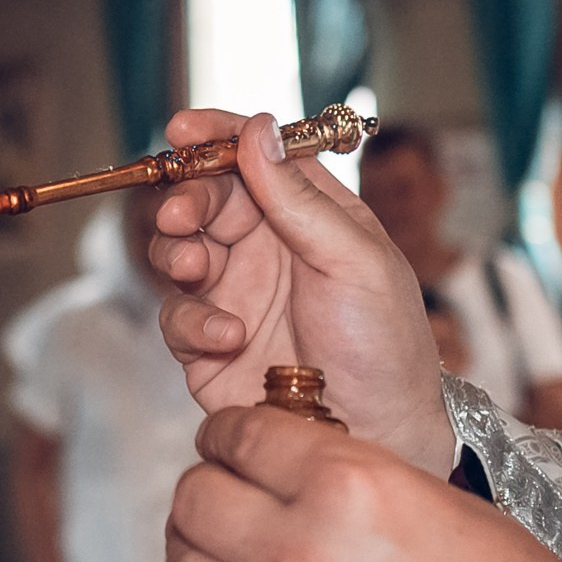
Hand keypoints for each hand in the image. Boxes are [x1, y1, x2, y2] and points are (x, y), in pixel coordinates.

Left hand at [151, 407, 561, 561]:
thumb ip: (360, 480)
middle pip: (197, 498)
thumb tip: (305, 471)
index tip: (229, 440)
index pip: (243, 435)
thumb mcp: (443, 503)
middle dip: (205, 483)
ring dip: (187, 546)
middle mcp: (300, 552)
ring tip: (202, 540)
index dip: (230, 432)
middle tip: (218, 486)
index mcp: (348, 487)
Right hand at [152, 109, 451, 469]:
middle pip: (204, 199)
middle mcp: (266, 247)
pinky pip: (175, 317)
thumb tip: (258, 130)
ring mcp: (234, 294)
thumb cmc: (386, 345)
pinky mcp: (208, 346)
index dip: (216, 135)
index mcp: (308, 213)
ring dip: (176, 253)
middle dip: (185, 200)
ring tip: (195, 270)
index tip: (184, 128)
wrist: (378, 433)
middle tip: (181, 218)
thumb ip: (300, 197)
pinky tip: (228, 336)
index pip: (255, 155)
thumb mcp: (354, 260)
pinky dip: (190, 321)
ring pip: (176, 251)